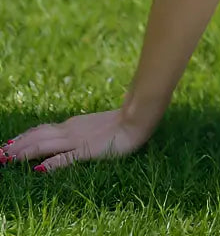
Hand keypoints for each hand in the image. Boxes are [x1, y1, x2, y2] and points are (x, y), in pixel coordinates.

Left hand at [1, 108, 152, 172]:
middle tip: (1, 154)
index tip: (9, 144)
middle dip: (18, 146)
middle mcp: (71, 130)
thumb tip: (67, 131)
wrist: (139, 117)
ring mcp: (78, 140)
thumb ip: (80, 129)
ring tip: (8, 159)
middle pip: (38, 137)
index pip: (42, 130)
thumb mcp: (96, 125)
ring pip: (45, 146)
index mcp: (73, 125)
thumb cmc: (122, 121)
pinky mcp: (88, 151)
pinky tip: (39, 169)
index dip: (24, 137)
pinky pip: (66, 159)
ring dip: (25, 153)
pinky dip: (51, 164)